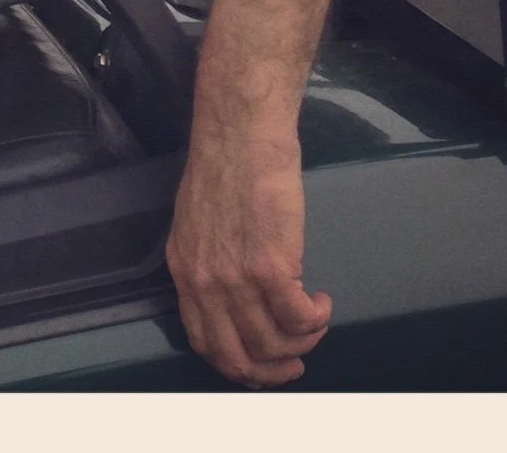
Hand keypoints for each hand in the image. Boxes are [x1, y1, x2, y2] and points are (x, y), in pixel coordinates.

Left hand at [165, 137, 331, 385]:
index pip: (204, 341)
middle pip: (238, 356)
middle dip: (271, 371)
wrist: (239, 135)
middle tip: (296, 364)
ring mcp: (236, 277)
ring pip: (273, 343)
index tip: (261, 365)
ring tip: (315, 320)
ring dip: (303, 342)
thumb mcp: (197, 224)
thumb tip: (233, 298)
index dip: (237, 363)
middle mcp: (204, 282)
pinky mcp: (271, 266)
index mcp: (184, 270)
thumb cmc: (224, 167)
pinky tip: (323, 302)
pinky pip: (300, 318)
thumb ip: (208, 263)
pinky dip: (318, 318)